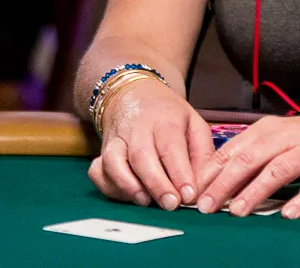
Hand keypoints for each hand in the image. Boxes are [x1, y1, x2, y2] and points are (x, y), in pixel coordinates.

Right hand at [88, 79, 211, 210]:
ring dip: (128, 185)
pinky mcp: (101, 152)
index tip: (189, 195)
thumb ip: (202, 153)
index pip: (171, 146)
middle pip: (142, 155)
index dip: (179, 172)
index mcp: (165, 119)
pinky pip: (98, 171)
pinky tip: (126, 196)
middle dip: (156, 183)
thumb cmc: (169, 116)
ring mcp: (116, 139)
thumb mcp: (194, 124)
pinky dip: (107, 186)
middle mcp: (137, 128)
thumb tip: (202, 187)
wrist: (134, 95)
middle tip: (171, 205)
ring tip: (146, 202)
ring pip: (115, 162)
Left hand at [194, 99, 299, 219]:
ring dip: (255, 192)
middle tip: (206, 207)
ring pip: (277, 171)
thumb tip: (215, 178)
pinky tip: (289, 214)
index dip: (210, 172)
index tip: (192, 192)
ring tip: (237, 211)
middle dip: (223, 184)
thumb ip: (252, 153)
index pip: (232, 150)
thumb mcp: (280, 137)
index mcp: (268, 129)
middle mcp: (287, 137)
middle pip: (249, 160)